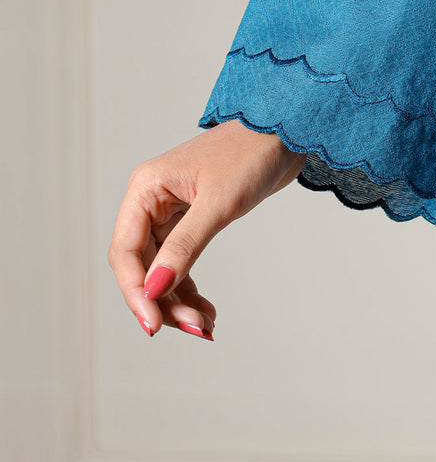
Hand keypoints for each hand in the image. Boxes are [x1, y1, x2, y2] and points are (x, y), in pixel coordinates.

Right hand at [107, 121, 307, 339]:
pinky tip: (206, 311)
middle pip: (141, 266)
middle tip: (194, 328)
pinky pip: (180, 262)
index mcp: (146, 188)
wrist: (283, 133)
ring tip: (206, 325)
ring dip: (178, 300)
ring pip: (161, 269)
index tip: (155, 324)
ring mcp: (171, 211)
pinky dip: (189, 288)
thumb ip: (185, 246)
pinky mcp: (192, 220)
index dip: (136, 292)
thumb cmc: (250, 154)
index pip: (125, 251)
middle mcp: (152, 200)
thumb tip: (155, 289)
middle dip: (163, 301)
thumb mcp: (218, 203)